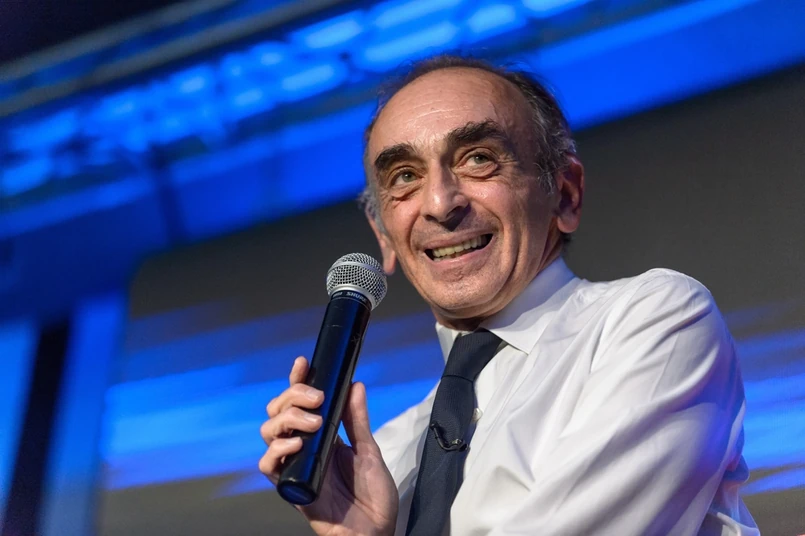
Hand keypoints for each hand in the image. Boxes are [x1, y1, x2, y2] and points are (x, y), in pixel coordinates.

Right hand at [260, 356, 398, 535]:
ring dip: (287, 419)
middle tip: (317, 398)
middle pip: (278, 411)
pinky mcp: (290, 486)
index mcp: (321, 435)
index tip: (303, 363)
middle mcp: (303, 447)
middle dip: (293, 396)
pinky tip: (297, 444)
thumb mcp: (368, 450)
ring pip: (268, 432)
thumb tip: (355, 385)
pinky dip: (278, 449)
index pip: (300, 402)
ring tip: (313, 422)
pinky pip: (269, 465)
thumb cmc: (373, 496)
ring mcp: (295, 465)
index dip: (297, 381)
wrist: (375, 530)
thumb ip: (357, 420)